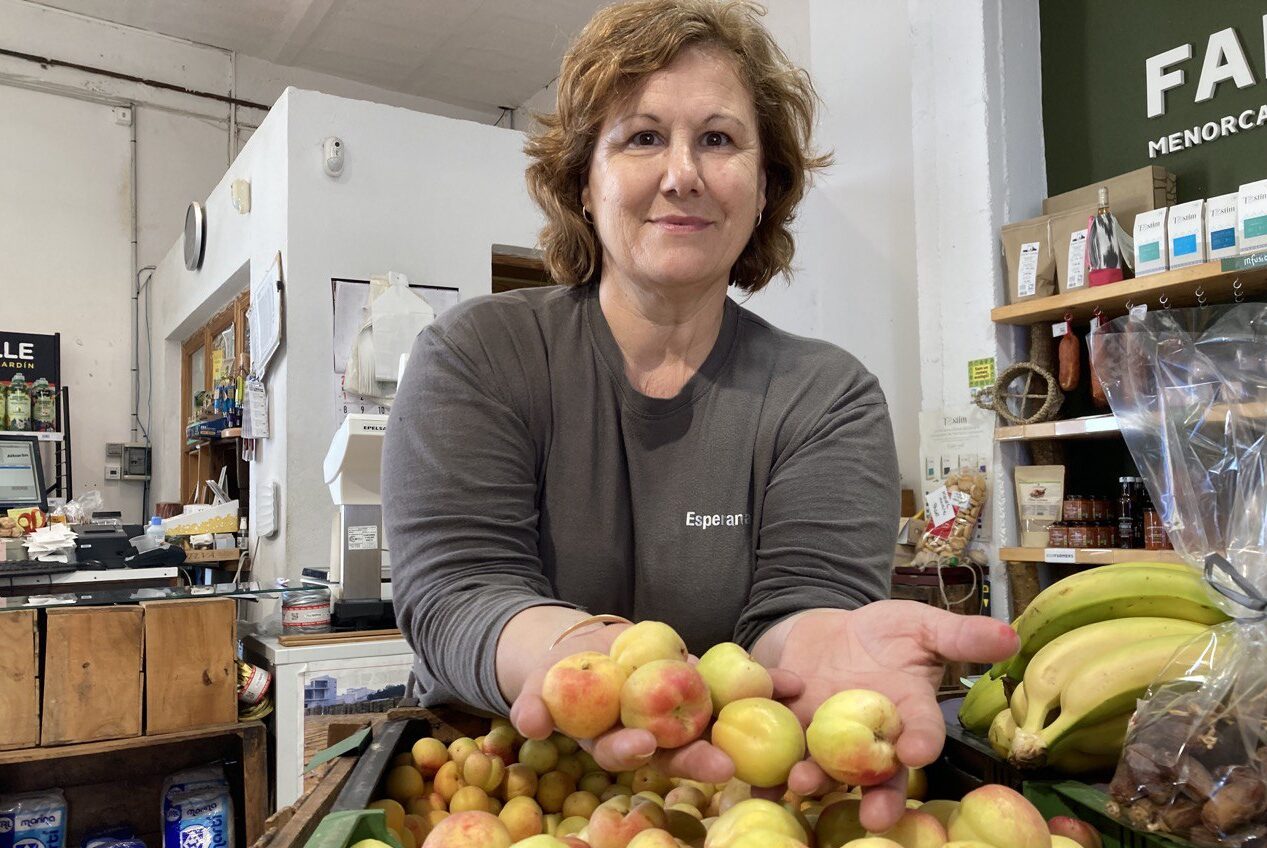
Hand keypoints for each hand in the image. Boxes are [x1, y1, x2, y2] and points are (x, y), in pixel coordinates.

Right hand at [509, 625, 802, 783]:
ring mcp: (684, 714)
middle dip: (702, 756)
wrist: (585, 649)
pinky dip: (765, 686)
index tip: (643, 746)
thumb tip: (525, 723)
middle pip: (680, 749)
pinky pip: (736, 688)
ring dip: (749, 725)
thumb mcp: (538, 686)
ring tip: (775, 718)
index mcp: (616, 742)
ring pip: (716, 723)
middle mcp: (655, 736)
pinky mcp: (705, 688)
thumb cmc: (557, 676)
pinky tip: (794, 683)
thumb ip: (532, 705)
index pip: (626, 753)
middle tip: (725, 763)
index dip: (633, 751)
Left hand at [772, 602, 1018, 831]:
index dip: (920, 745)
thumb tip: (1010, 637)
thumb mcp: (919, 625)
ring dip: (814, 782)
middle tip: (873, 815)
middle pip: (878, 776)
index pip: (922, 735)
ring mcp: (828, 739)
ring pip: (826, 770)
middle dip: (877, 798)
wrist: (828, 633)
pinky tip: (753, 779)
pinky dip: (765, 767)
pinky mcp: (790, 731)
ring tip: (802, 786)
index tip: (915, 753)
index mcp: (907, 713)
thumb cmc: (885, 633)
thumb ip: (958, 636)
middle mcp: (871, 738)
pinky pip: (778, 751)